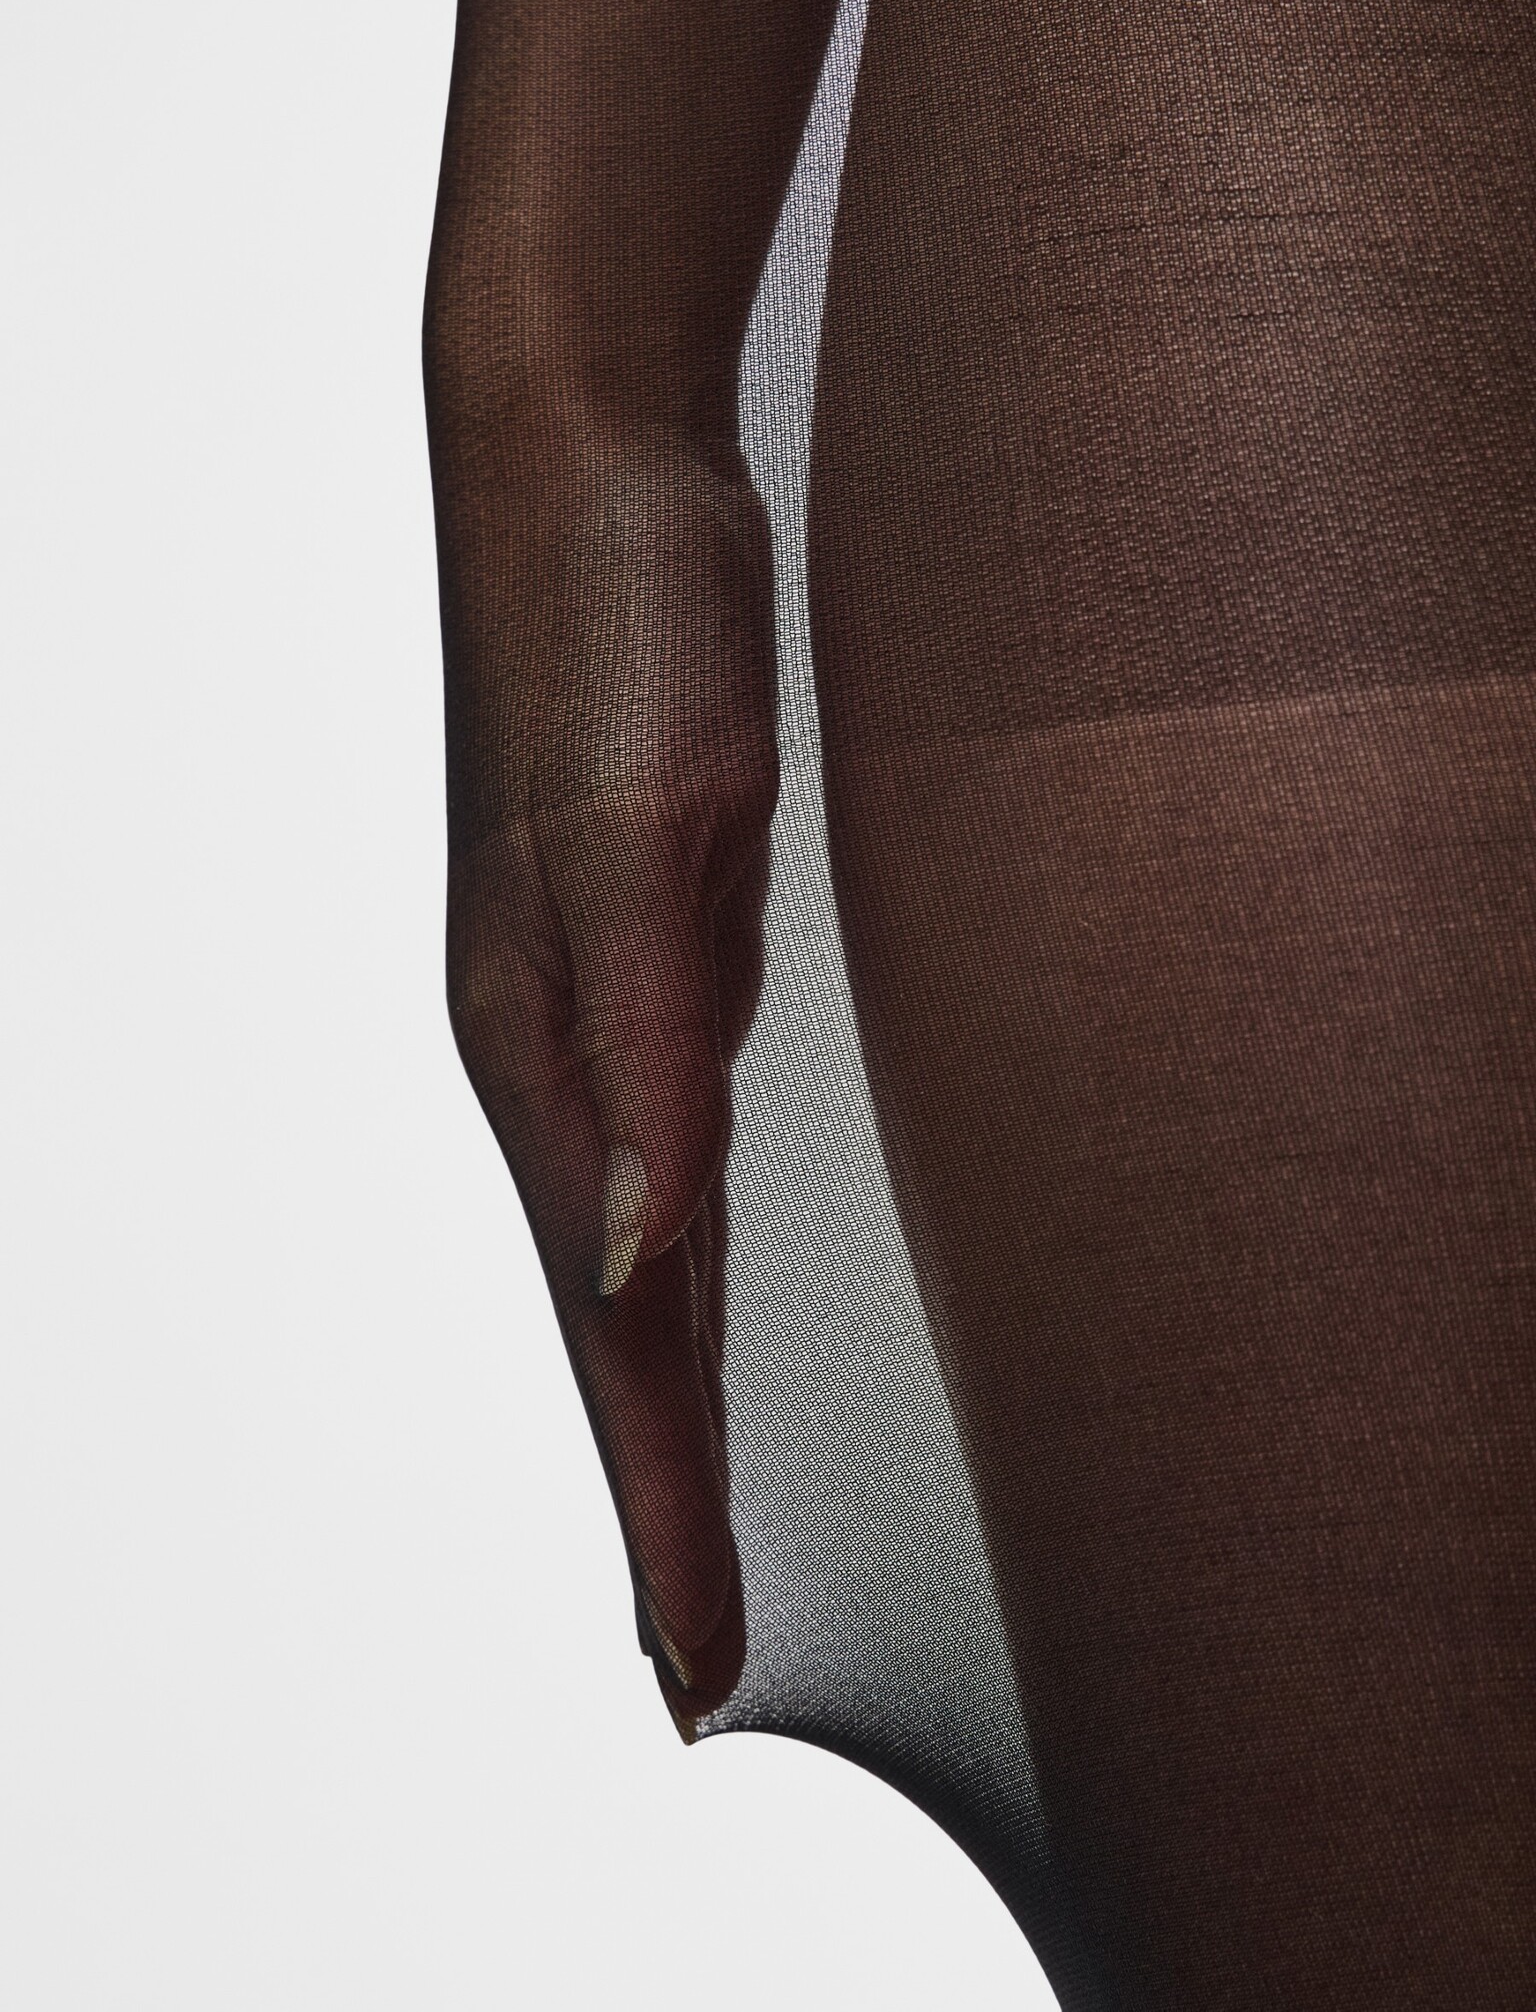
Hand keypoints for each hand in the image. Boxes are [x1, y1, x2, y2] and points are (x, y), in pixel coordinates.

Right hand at [443, 443, 777, 1720]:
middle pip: (620, 1321)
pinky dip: (687, 1268)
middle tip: (699, 1649)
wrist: (591, 463)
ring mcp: (602, 1003)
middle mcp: (566, 1051)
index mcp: (551, 1047)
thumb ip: (643, 1043)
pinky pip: (669, 1153)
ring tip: (700, 1513)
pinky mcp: (647, 946)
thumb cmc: (615, 629)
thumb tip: (635, 1257)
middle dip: (661, 1494)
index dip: (659, 1500)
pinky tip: (697, 1286)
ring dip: (666, 1395)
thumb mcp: (644, 832)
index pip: (617, 1329)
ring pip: (642, 1252)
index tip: (692, 1663)